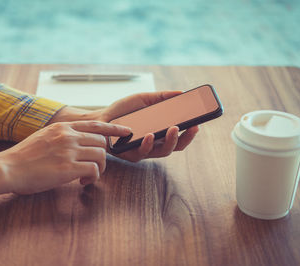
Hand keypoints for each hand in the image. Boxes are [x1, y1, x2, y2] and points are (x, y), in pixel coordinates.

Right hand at [0, 121, 130, 199]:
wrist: (8, 168)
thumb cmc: (23, 156)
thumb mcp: (43, 136)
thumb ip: (62, 135)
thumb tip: (77, 140)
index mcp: (63, 127)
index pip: (96, 123)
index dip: (115, 127)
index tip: (127, 131)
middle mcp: (68, 136)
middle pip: (102, 141)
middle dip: (102, 155)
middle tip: (93, 167)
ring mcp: (68, 151)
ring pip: (101, 156)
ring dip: (98, 168)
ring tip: (86, 177)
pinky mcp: (68, 168)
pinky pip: (94, 171)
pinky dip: (92, 178)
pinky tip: (82, 182)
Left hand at [49, 91, 198, 161]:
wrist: (101, 118)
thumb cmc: (123, 110)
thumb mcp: (144, 99)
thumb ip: (162, 97)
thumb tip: (181, 93)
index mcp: (160, 131)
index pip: (179, 135)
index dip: (190, 132)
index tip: (198, 123)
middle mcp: (154, 143)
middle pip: (175, 146)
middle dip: (186, 138)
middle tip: (191, 127)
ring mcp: (143, 150)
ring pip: (162, 152)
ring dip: (170, 141)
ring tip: (172, 128)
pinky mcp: (130, 154)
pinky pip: (142, 153)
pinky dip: (147, 144)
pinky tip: (149, 135)